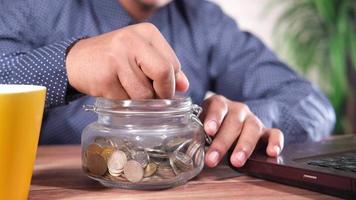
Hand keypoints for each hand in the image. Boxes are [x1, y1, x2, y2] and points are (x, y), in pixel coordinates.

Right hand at [66, 22, 188, 98]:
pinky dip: (124, 103)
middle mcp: (133, 40)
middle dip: (162, 93)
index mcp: (147, 33)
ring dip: (140, 101)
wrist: (78, 61)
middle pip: (163, 74)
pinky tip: (115, 91)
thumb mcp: (142, 57)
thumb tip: (185, 86)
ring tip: (127, 90)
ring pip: (145, 93)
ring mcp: (118, 56)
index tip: (163, 91)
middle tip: (154, 100)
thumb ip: (165, 68)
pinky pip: (126, 101)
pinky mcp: (106, 75)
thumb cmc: (115, 60)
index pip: (174, 64)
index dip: (171, 84)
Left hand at [201, 95, 283, 167]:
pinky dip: (276, 142)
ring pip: (252, 129)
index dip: (214, 118)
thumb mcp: (200, 124)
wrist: (227, 123)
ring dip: (244, 146)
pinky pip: (275, 133)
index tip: (208, 131)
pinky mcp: (265, 131)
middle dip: (222, 142)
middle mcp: (238, 110)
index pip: (218, 106)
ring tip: (236, 161)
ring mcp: (253, 119)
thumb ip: (194, 129)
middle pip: (233, 122)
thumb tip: (183, 145)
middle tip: (212, 159)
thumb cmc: (211, 126)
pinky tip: (272, 153)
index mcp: (220, 104)